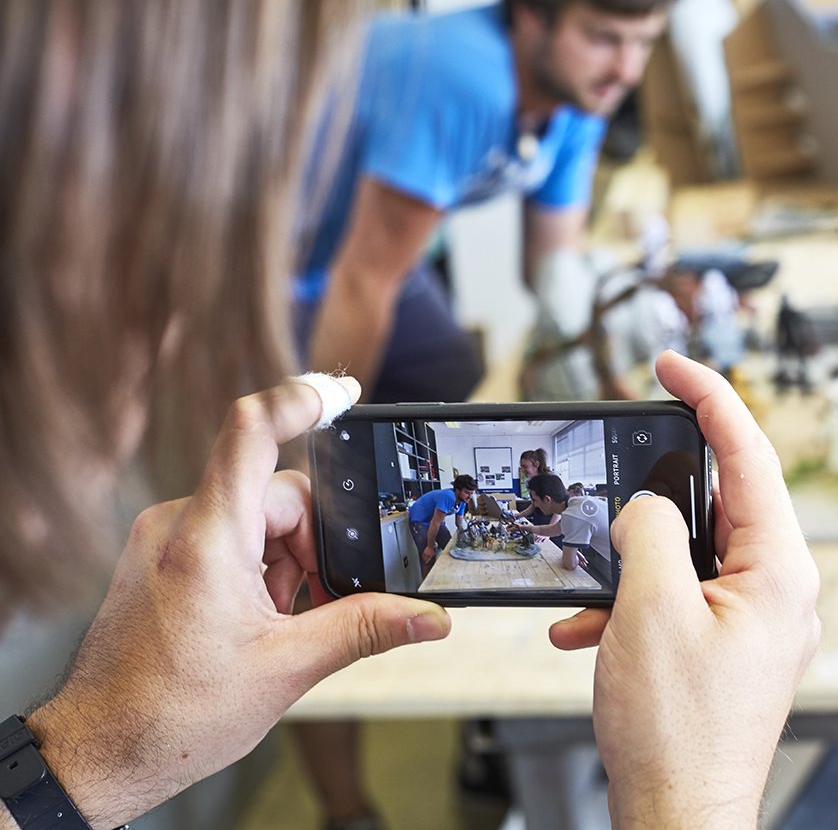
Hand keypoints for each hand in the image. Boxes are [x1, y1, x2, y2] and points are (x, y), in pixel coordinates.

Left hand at [22, 378, 451, 829]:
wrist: (99, 753)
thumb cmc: (171, 715)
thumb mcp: (287, 669)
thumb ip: (365, 628)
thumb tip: (428, 617)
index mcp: (208, 539)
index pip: (253, 430)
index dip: (303, 398)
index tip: (345, 394)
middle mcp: (179, 525)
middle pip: (275, 492)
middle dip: (313, 542)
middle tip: (317, 600)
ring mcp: (164, 540)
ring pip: (254, 518)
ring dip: (285, 561)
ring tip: (280, 622)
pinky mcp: (160, 557)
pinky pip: (228, 536)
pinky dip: (258, 567)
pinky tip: (259, 619)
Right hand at [549, 351, 820, 828]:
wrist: (679, 819)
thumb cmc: (677, 731)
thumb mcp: (651, 610)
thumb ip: (649, 531)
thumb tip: (646, 502)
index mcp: (779, 570)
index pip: (750, 455)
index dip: (710, 397)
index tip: (672, 363)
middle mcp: (779, 590)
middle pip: (719, 500)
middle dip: (658, 487)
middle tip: (618, 462)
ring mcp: (755, 621)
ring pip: (689, 552)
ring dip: (632, 559)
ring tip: (591, 581)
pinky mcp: (727, 648)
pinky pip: (678, 597)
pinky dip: (632, 601)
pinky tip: (587, 630)